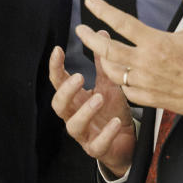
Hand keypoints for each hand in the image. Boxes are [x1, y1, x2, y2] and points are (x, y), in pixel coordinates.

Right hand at [48, 35, 135, 177]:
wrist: (126, 140)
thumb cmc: (111, 110)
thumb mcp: (109, 84)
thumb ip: (103, 63)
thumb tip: (100, 33)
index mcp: (75, 98)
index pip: (58, 81)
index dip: (55, 66)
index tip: (58, 50)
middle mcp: (74, 115)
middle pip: (59, 105)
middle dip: (66, 91)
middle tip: (79, 77)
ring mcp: (84, 134)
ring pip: (73, 126)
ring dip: (85, 112)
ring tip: (98, 98)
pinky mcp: (97, 149)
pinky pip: (97, 144)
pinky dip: (106, 134)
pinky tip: (115, 122)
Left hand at [77, 0, 182, 119]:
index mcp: (157, 43)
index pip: (122, 23)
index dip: (103, 11)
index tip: (90, 3)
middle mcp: (147, 63)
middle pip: (107, 50)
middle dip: (90, 38)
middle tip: (81, 29)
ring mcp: (146, 83)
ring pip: (113, 72)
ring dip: (103, 60)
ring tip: (100, 50)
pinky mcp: (149, 99)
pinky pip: (126, 90)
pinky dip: (121, 81)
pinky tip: (122, 73)